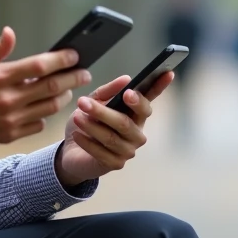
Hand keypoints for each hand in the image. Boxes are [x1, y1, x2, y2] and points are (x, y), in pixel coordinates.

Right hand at [0, 27, 90, 149]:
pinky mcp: (9, 135)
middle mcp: (8, 98)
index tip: (75, 56)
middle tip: (84, 73)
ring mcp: (10, 119)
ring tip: (67, 90)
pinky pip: (37, 125)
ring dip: (63, 97)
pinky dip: (44, 115)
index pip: (39, 66)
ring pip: (49, 108)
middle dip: (73, 79)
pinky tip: (43, 107)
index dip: (62, 60)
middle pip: (52, 88)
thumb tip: (10, 33)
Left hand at [55, 71, 174, 187]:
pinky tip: (77, 135)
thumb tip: (126, 79)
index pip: (148, 101)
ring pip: (111, 137)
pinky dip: (87, 142)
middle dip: (103, 112)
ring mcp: (128, 150)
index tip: (166, 73)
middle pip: (125, 122)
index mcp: (135, 114)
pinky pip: (102, 152)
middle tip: (83, 102)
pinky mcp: (116, 164)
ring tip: (76, 116)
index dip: (159, 87)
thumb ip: (107, 91)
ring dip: (91, 126)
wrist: (71, 151)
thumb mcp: (93, 102)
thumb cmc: (86, 123)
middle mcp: (136, 132)